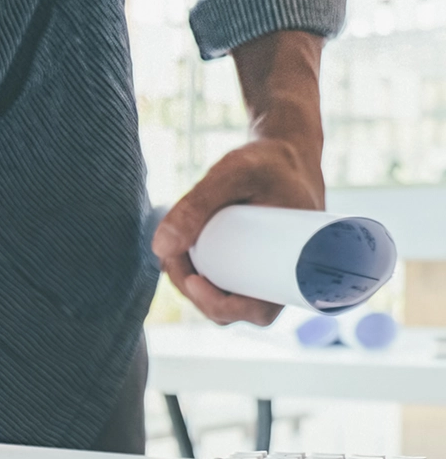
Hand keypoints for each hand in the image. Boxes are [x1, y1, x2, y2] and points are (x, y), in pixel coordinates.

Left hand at [152, 30, 325, 325]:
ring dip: (191, 284)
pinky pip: (226, 284)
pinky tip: (177, 259)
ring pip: (225, 298)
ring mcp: (268, 272)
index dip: (223, 307)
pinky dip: (198, 277)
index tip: (194, 282)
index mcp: (299, 268)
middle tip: (172, 260)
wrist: (286, 147)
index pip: (260, 312)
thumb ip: (196, 204)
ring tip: (173, 252)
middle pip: (234, 310)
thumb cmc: (268, 160)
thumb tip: (159, 248)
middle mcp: (285, 277)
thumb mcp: (233, 174)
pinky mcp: (253, 262)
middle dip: (195, 293)